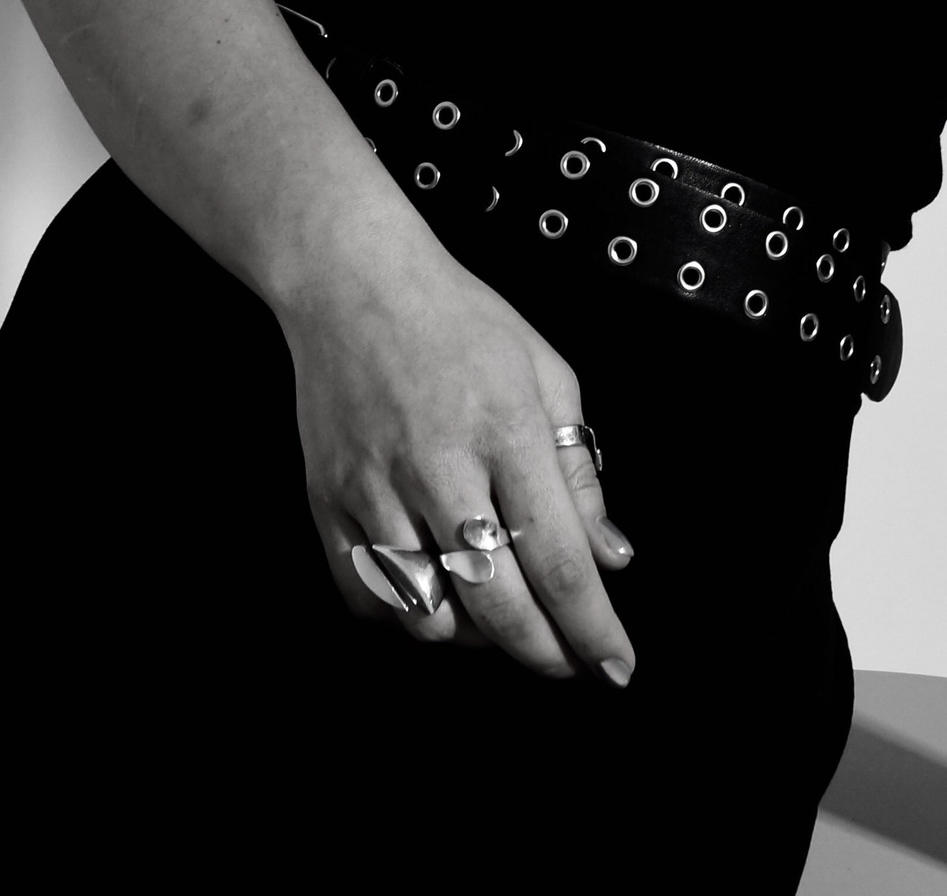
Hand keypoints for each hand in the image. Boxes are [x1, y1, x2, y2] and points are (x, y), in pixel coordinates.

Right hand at [280, 239, 636, 682]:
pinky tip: (438, 597)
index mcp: (507, 427)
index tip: (617, 665)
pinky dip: (408, 618)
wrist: (353, 282)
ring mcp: (376, 486)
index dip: (593, 627)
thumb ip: (580, 473)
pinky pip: (369, 597)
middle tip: (570, 664)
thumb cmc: (460, 321)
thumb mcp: (546, 373)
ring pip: (429, 613)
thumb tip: (611, 558)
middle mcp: (440, 464)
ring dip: (477, 639)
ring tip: (505, 618)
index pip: (559, 556)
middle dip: (543, 653)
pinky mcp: (329, 501)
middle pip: (497, 601)